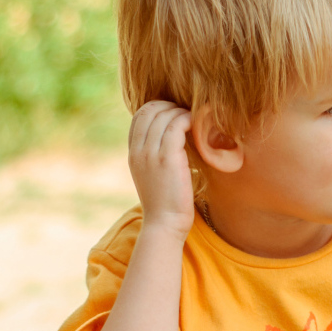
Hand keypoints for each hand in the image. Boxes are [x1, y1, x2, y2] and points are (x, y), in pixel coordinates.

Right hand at [128, 100, 193, 239]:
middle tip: (188, 113)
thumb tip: (173, 141)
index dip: (158, 108)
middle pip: (150, 110)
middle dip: (170, 106)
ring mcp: (150, 153)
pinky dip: (188, 119)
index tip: (175, 113)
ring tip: (195, 118)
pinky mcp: (167, 158)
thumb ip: (156, 157)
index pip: (139, 115)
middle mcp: (138, 150)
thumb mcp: (154, 176)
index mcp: (133, 153)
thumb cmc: (166, 203)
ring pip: (164, 115)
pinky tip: (198, 125)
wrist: (165, 224)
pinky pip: (176, 125)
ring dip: (181, 112)